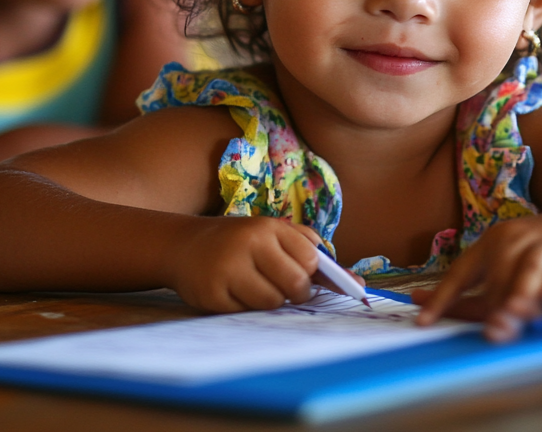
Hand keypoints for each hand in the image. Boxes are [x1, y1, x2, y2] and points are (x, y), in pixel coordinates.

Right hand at [170, 217, 322, 312]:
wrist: (184, 246)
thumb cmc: (240, 243)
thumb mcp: (273, 236)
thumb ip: (312, 254)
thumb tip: (358, 282)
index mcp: (268, 227)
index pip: (310, 260)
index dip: (310, 275)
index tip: (299, 275)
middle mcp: (248, 243)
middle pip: (294, 284)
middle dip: (296, 294)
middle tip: (285, 290)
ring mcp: (228, 269)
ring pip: (272, 302)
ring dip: (271, 302)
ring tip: (257, 289)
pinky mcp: (212, 294)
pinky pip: (246, 313)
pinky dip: (246, 308)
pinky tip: (234, 293)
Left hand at [412, 211, 541, 341]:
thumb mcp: (510, 271)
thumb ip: (475, 296)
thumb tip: (424, 311)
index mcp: (492, 242)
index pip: (460, 272)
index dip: (442, 297)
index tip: (423, 321)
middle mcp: (514, 240)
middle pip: (496, 282)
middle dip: (493, 310)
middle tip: (491, 333)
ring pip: (527, 278)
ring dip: (521, 300)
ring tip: (512, 319)